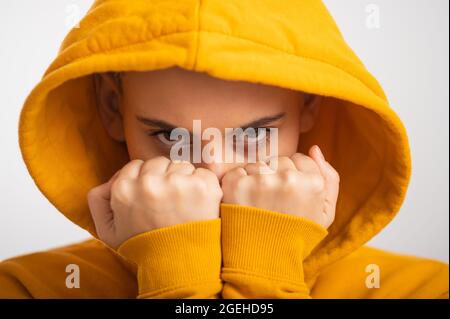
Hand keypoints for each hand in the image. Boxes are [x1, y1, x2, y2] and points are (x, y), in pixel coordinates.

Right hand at [87, 156, 222, 248]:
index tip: (153, 194)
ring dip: (184, 180)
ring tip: (184, 204)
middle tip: (169, 200)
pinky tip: (198, 203)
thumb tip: (107, 182)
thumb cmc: (145, 248)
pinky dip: (203, 185)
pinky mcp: (202, 187)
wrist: (178, 267)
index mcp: (124, 189)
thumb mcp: (108, 231)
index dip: (146, 179)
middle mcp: (149, 183)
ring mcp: (178, 183)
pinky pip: (203, 173)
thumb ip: (98, 201)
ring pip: (181, 167)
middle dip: (164, 177)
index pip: (137, 165)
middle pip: (160, 163)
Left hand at [221, 145, 338, 228]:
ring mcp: (261, 180)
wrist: (264, 262)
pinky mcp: (236, 184)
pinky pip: (238, 171)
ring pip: (258, 164)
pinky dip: (239, 183)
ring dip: (256, 178)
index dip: (294, 176)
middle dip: (275, 175)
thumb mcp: (325, 213)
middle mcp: (288, 178)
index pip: (300, 159)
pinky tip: (244, 202)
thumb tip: (314, 148)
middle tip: (272, 202)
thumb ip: (330, 178)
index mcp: (313, 182)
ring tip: (258, 205)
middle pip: (279, 160)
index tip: (289, 195)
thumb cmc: (297, 236)